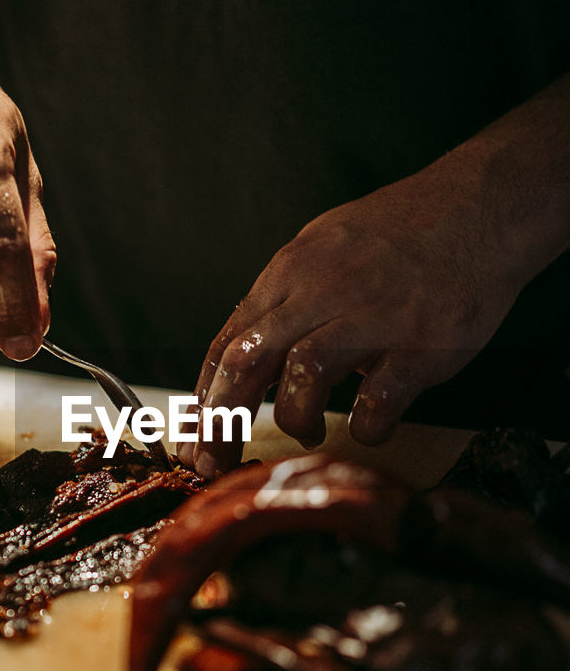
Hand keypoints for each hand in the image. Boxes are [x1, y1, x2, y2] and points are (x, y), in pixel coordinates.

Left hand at [177, 157, 523, 475]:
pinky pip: (378, 400)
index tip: (192, 440)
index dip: (203, 399)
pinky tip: (367, 428)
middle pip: (248, 361)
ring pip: (302, 375)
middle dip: (221, 421)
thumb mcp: (321, 248)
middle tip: (214, 462)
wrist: (478, 208)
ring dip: (293, 418)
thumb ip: (282, 300)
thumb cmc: (398, 232)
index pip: (227, 343)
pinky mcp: (420, 344)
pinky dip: (365, 426)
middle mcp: (322, 292)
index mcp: (290, 272)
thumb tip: (242, 352)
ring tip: (306, 431)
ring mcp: (371, 317)